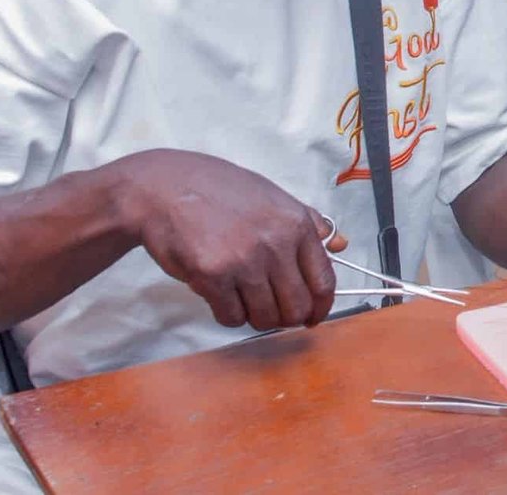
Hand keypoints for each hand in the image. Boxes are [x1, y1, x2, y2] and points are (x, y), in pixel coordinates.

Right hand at [116, 150, 345, 331]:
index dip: (321, 307)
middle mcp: (275, 244)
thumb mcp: (273, 196)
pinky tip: (222, 296)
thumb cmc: (219, 191)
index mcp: (296, 224)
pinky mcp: (211, 276)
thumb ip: (310, 222)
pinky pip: (231, 317)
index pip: (323, 281)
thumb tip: (341, 245)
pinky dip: (228, 315)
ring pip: (265, 318)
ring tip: (244, 298)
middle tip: (273, 311)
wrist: (164, 188)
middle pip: (296, 307)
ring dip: (256, 317)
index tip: (314, 316)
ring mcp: (243, 261)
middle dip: (287, 318)